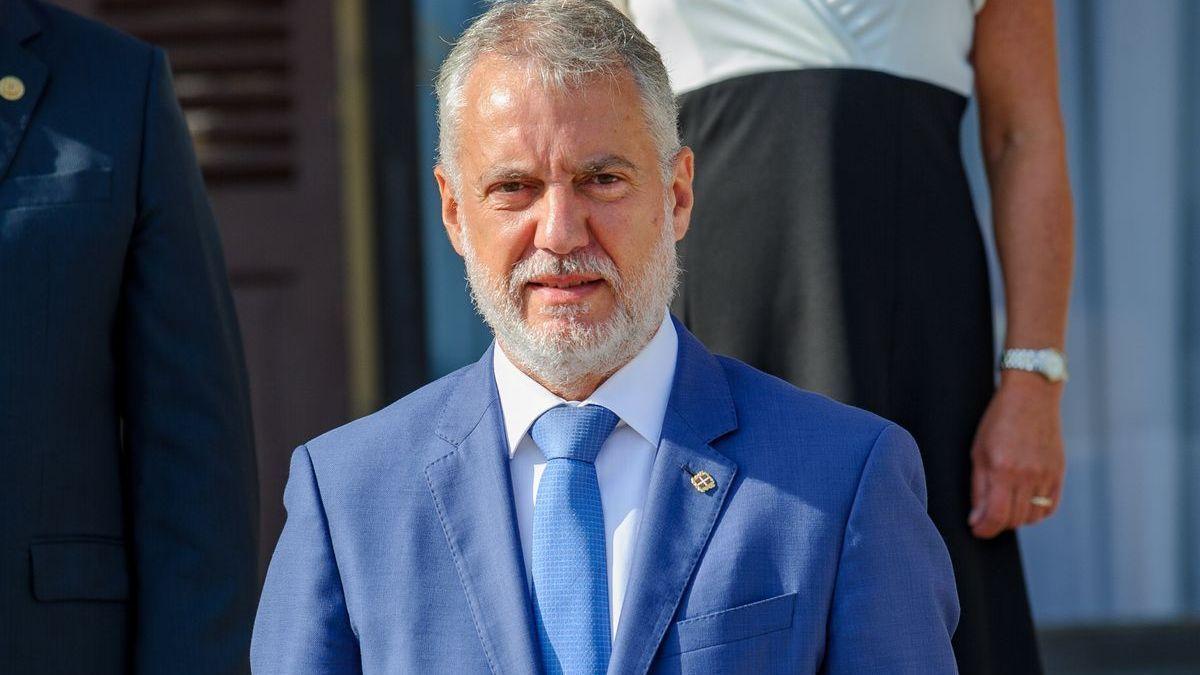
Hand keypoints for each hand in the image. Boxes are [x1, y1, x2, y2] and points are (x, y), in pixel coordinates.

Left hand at [968, 371, 1064, 537]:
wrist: (1031, 397)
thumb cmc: (998, 421)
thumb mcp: (978, 452)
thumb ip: (978, 488)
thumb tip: (976, 519)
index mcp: (1003, 469)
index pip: (996, 515)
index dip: (984, 529)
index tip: (976, 529)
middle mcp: (1028, 475)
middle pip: (1014, 519)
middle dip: (997, 523)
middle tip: (986, 516)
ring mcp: (1047, 475)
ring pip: (1033, 517)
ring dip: (1016, 518)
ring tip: (1004, 506)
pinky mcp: (1059, 473)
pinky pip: (1050, 507)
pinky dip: (1036, 511)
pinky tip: (1024, 502)